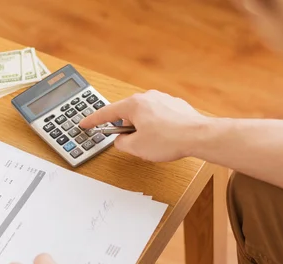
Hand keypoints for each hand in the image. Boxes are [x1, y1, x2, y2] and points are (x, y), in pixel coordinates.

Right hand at [79, 90, 208, 161]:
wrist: (198, 136)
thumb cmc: (169, 139)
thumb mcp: (136, 147)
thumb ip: (121, 143)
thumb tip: (121, 140)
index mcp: (134, 104)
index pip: (107, 112)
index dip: (93, 120)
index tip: (85, 123)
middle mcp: (148, 97)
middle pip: (128, 114)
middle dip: (128, 130)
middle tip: (134, 143)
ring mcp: (163, 99)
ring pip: (145, 116)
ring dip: (145, 130)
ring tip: (155, 143)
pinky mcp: (176, 106)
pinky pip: (160, 117)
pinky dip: (159, 128)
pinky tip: (166, 139)